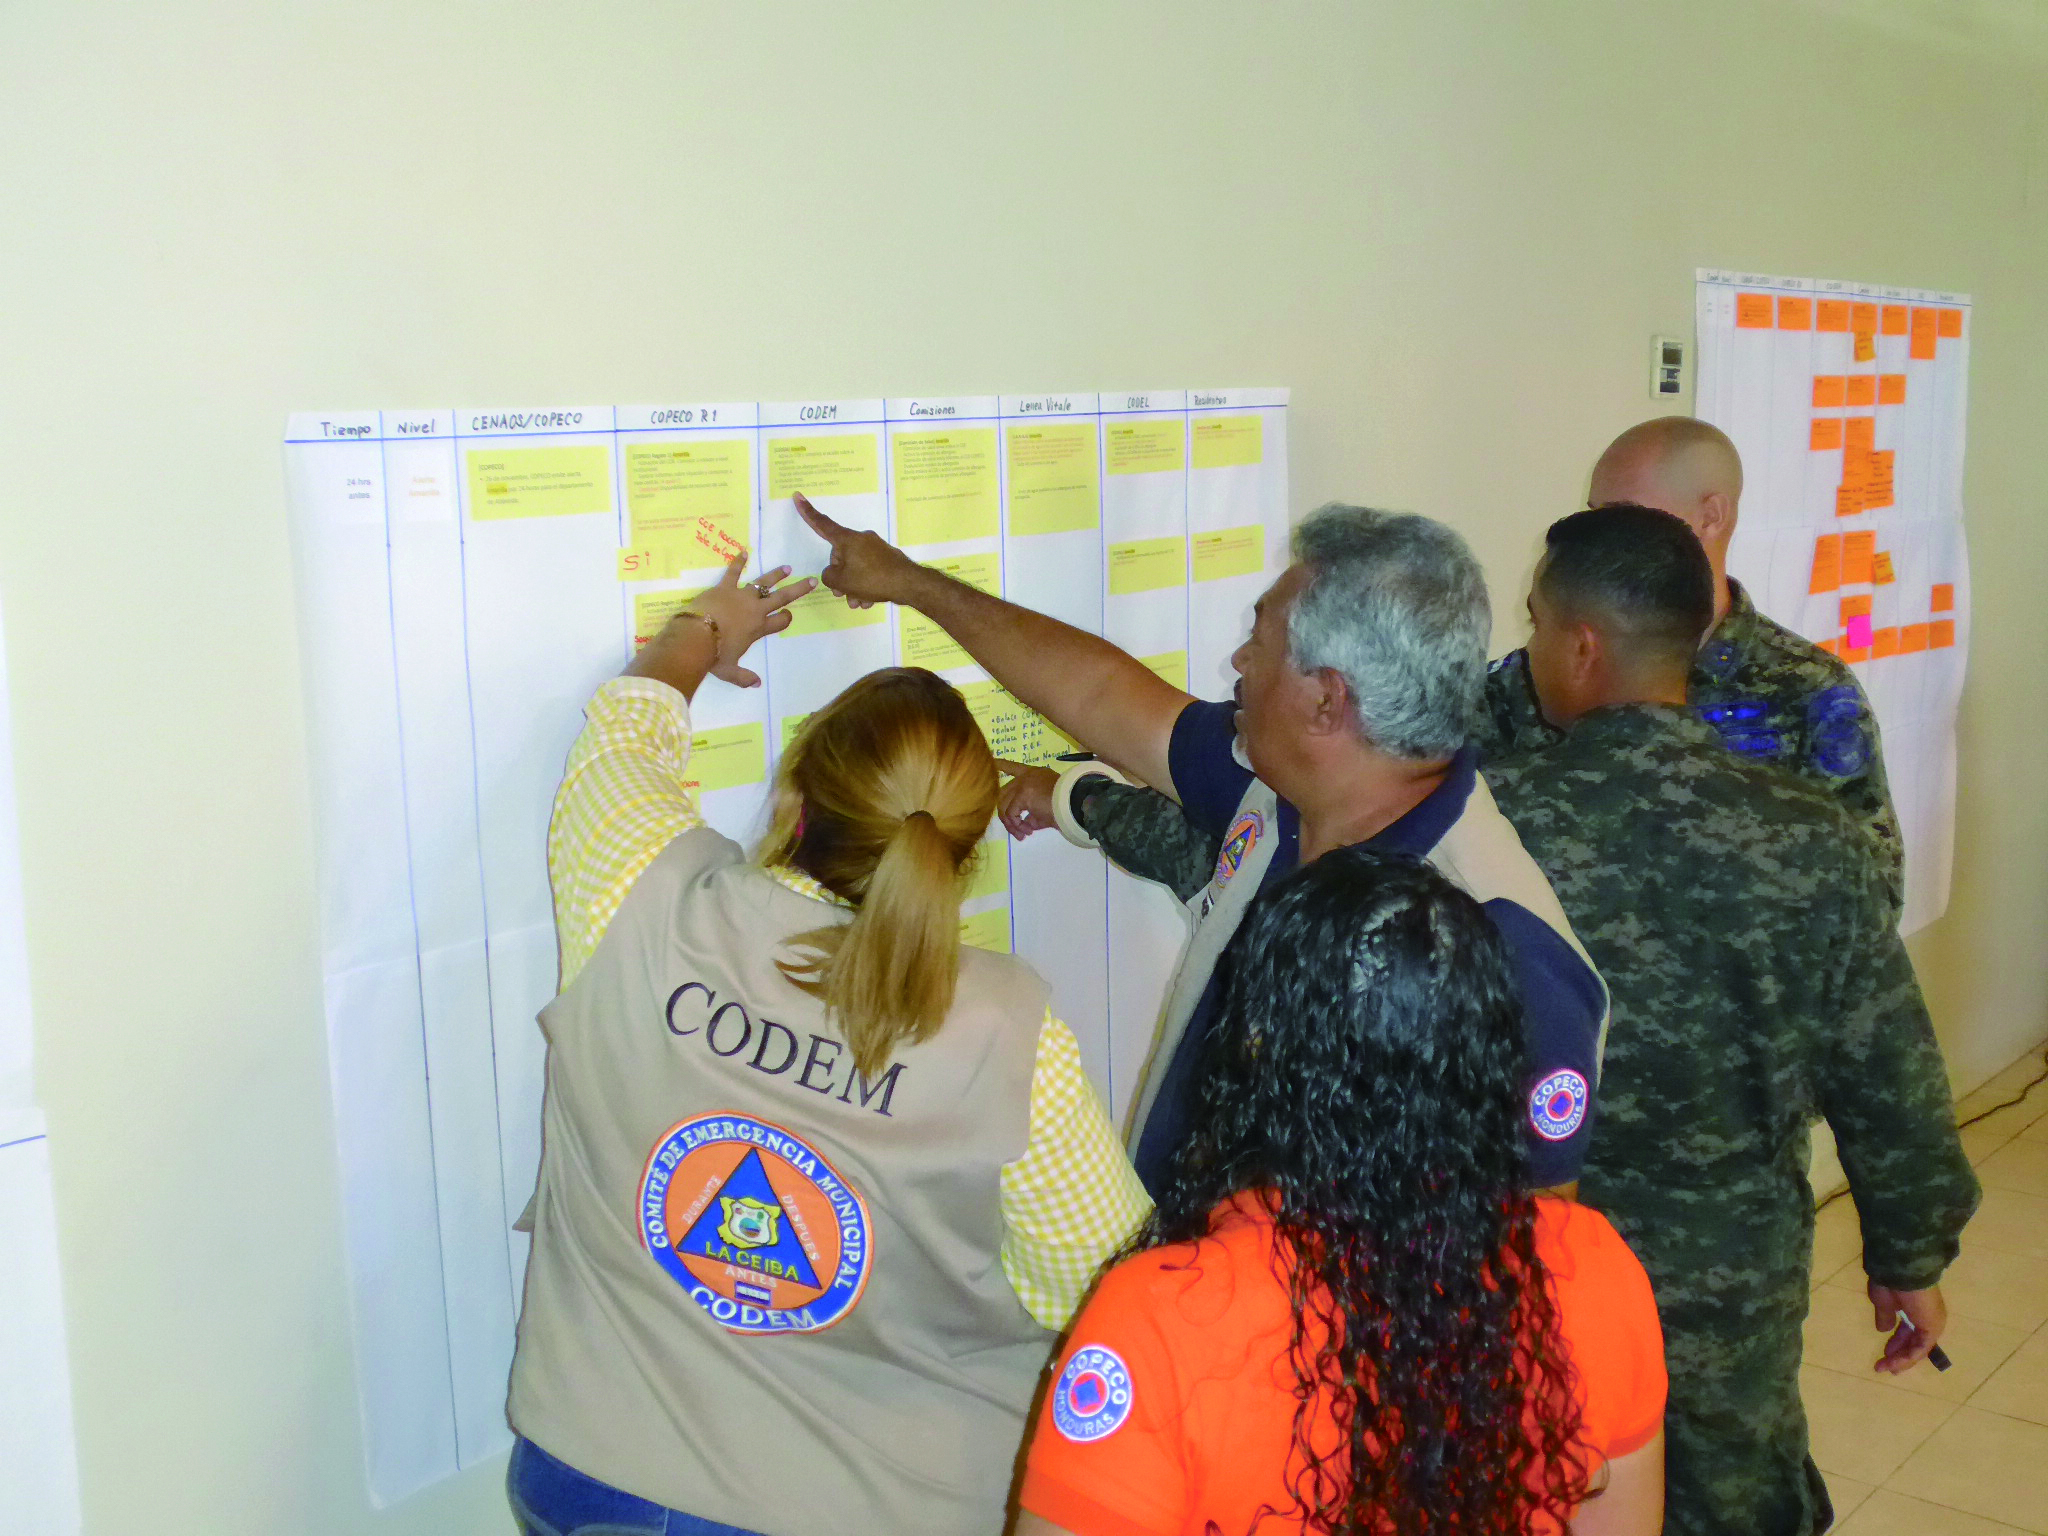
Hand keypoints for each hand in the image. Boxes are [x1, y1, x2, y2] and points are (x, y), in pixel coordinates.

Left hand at [634, 555, 812, 691]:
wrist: (697, 636)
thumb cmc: (715, 655)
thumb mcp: (730, 671)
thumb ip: (744, 677)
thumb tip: (756, 685)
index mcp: (759, 629)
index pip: (780, 622)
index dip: (786, 619)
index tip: (788, 616)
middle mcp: (755, 610)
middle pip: (781, 598)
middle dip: (797, 590)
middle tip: (810, 581)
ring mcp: (741, 596)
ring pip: (763, 582)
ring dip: (775, 575)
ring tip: (786, 568)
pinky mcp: (724, 587)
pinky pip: (733, 572)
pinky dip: (738, 562)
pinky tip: (743, 552)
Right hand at [793, 492, 919, 606]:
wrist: (908, 584)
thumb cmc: (871, 579)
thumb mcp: (841, 581)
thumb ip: (829, 576)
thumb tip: (834, 573)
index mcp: (847, 539)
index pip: (823, 525)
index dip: (808, 513)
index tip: (798, 496)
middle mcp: (862, 539)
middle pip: (841, 557)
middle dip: (841, 577)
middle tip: (844, 595)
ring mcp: (876, 548)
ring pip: (856, 568)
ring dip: (854, 587)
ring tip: (858, 602)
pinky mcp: (887, 559)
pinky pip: (870, 572)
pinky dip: (867, 586)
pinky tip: (869, 601)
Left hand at [995, 759, 1059, 839]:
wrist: (1074, 804)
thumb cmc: (1064, 805)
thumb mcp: (1045, 808)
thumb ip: (1031, 813)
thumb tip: (1023, 823)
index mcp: (1032, 774)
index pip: (1012, 767)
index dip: (1001, 765)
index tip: (992, 762)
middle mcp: (1025, 776)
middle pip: (1003, 794)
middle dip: (1006, 815)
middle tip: (1018, 831)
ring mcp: (1022, 784)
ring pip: (1004, 806)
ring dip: (1012, 824)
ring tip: (1023, 834)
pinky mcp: (1022, 795)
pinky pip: (1011, 814)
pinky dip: (1016, 825)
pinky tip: (1028, 831)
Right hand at [1869, 1280, 1946, 1373]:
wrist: (1901, 1271)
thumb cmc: (1890, 1283)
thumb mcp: (1883, 1302)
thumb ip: (1885, 1316)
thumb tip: (1883, 1329)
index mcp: (1916, 1309)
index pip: (1909, 1331)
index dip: (1897, 1342)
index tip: (1884, 1352)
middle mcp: (1927, 1317)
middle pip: (1914, 1342)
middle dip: (1899, 1355)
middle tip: (1885, 1366)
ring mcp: (1932, 1323)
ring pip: (1918, 1348)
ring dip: (1901, 1360)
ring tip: (1886, 1369)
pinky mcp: (1932, 1329)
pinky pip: (1920, 1349)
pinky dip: (1907, 1358)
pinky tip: (1893, 1364)